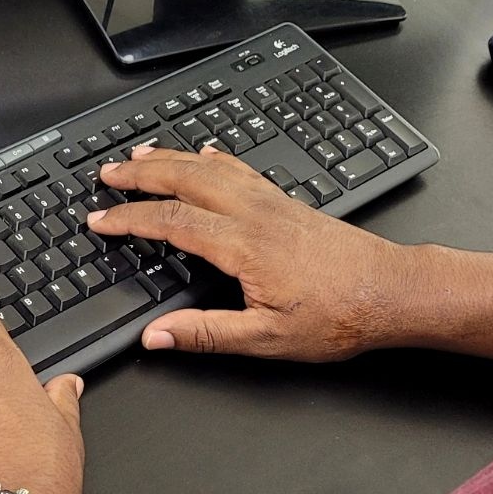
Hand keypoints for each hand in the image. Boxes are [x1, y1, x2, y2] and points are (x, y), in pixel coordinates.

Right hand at [89, 145, 409, 360]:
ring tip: (140, 154)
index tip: (100, 219)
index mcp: (243, 245)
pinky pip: (240, 169)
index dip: (129, 219)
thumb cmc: (338, 317)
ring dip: (171, 158)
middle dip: (140, 174)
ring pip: (211, 167)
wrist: (392, 292)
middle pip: (185, 179)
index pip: (171, 221)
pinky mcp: (287, 204)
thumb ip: (206, 334)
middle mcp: (255, 214)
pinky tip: (206, 153)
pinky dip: (213, 158)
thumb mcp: (266, 339)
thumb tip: (156, 336)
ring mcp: (272, 203)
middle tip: (106, 173)